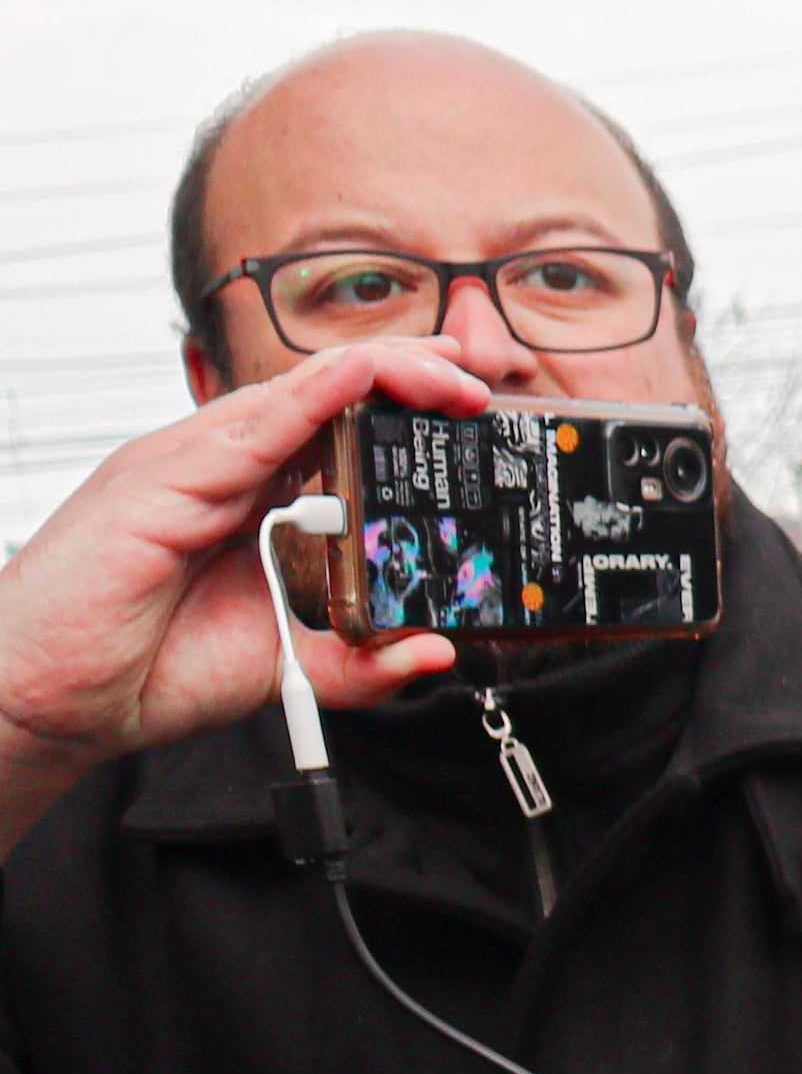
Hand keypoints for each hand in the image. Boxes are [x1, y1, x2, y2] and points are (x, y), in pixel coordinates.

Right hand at [0, 340, 488, 844]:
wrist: (50, 698)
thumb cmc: (141, 667)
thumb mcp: (284, 667)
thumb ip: (357, 660)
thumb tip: (434, 650)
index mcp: (245, 497)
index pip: (335, 431)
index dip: (401, 409)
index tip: (469, 411)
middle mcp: (217, 468)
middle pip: (325, 398)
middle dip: (407, 377)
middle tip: (479, 381)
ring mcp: (186, 466)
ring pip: (295, 394)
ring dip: (378, 376)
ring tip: (448, 375)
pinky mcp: (159, 480)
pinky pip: (248, 426)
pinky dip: (310, 397)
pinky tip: (360, 379)